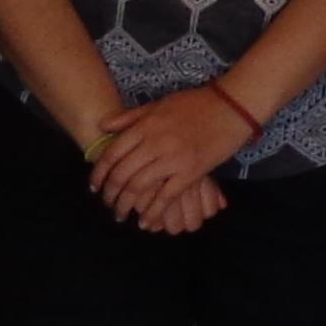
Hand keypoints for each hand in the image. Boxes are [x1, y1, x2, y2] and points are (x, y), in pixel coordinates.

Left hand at [90, 85, 253, 231]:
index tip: (95, 187)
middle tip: (108, 204)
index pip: (112, 154)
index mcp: (145, 126)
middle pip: (122, 174)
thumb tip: (102, 126)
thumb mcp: (159, 104)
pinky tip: (146, 221)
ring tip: (122, 214)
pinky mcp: (191, 172)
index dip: (99, 174)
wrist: (231, 107)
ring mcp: (173, 158)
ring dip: (126, 205)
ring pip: (139, 188)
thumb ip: (130, 117)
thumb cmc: (195, 104)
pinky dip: (153, 212)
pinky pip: (166, 197)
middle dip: (110, 194)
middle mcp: (155, 143)